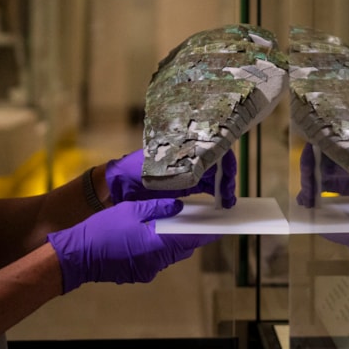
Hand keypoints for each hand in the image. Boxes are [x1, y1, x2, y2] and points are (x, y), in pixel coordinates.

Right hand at [46, 198, 218, 292]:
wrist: (76, 257)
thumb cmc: (101, 230)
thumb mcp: (131, 210)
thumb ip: (158, 208)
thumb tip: (179, 207)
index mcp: (157, 244)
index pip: (191, 239)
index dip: (208, 231)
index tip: (221, 224)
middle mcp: (156, 261)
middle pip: (183, 248)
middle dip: (190, 233)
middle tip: (195, 217)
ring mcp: (147, 270)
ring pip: (170, 254)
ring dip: (173, 240)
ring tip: (171, 223)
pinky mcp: (138, 274)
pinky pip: (156, 260)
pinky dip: (158, 247)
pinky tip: (151, 235)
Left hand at [106, 148, 237, 207]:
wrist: (120, 184)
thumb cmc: (135, 171)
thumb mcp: (159, 168)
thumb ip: (181, 167)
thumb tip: (206, 171)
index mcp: (184, 147)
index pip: (214, 147)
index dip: (226, 161)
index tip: (229, 176)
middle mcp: (189, 156)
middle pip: (218, 162)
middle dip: (228, 177)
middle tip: (229, 195)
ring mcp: (189, 169)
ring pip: (215, 175)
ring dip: (224, 187)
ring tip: (227, 202)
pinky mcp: (186, 183)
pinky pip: (207, 185)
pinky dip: (216, 193)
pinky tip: (220, 202)